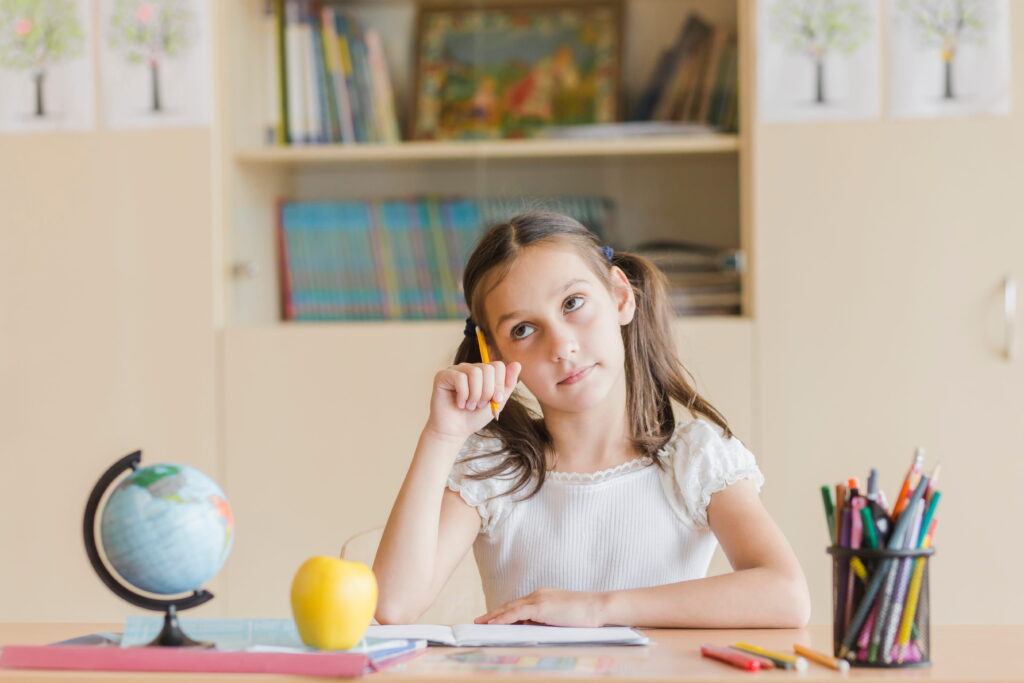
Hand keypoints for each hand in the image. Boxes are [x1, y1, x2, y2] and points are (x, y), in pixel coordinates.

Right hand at [425, 361, 521, 442]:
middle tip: (479, 405)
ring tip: (470, 406)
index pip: (498, 366)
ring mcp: (456, 370)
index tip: (495, 400)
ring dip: (475, 395)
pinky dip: (463, 395)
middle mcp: (469, 368)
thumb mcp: (497, 402)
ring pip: (475, 372)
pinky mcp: (443, 375)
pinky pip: (459, 378)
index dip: (499, 384)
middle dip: (487, 391)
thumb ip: (507, 384)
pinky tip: (459, 403)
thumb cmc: (474, 417)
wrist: (455, 431)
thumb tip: (517, 364)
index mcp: (483, 372)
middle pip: (487, 369)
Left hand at [474, 588, 608, 626]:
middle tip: (479, 620)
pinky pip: (516, 613)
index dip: (503, 612)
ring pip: (510, 608)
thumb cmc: (585, 616)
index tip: (492, 618)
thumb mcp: (561, 618)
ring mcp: (539, 599)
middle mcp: (538, 594)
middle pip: (510, 605)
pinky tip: (493, 624)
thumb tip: (531, 630)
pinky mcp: (541, 607)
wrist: (599, 608)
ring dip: (493, 616)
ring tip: (480, 623)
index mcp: (543, 596)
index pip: (518, 605)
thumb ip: (546, 621)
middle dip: (494, 613)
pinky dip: (503, 618)